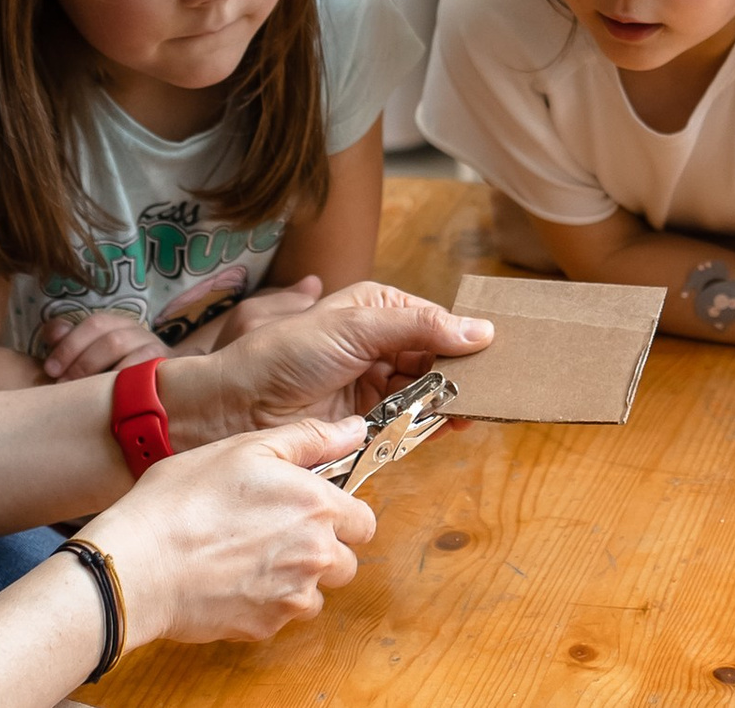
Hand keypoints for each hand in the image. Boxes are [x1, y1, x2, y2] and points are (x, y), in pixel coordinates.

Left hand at [43, 308, 167, 381]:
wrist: (156, 387)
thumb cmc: (112, 370)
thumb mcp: (89, 353)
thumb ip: (69, 341)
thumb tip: (54, 333)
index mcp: (117, 324)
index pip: (95, 324)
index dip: (70, 344)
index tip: (50, 369)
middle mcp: (137, 331)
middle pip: (110, 340)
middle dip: (82, 362)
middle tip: (64, 384)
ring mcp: (154, 347)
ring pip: (127, 352)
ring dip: (100, 373)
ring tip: (84, 393)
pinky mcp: (165, 367)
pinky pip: (146, 371)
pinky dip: (126, 382)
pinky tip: (111, 397)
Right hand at [82, 417, 374, 644]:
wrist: (138, 565)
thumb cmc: (183, 501)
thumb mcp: (246, 448)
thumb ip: (310, 439)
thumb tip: (354, 430)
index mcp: (317, 506)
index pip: (363, 522)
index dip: (339, 516)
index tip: (310, 511)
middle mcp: (316, 554)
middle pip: (345, 562)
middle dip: (320, 551)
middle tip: (274, 535)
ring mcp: (292, 596)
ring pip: (315, 594)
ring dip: (294, 581)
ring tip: (248, 559)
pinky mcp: (265, 627)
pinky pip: (280, 616)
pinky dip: (263, 603)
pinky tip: (230, 581)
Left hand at [185, 281, 492, 442]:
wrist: (239, 407)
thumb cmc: (284, 355)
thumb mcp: (354, 327)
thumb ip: (417, 326)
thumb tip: (478, 329)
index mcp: (376, 309)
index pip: (435, 320)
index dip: (465, 336)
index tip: (495, 352)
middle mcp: (380, 344)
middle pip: (438, 356)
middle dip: (463, 371)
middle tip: (492, 386)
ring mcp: (376, 383)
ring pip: (429, 390)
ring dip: (452, 399)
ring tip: (476, 407)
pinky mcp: (370, 421)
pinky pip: (412, 422)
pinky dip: (433, 424)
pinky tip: (451, 425)